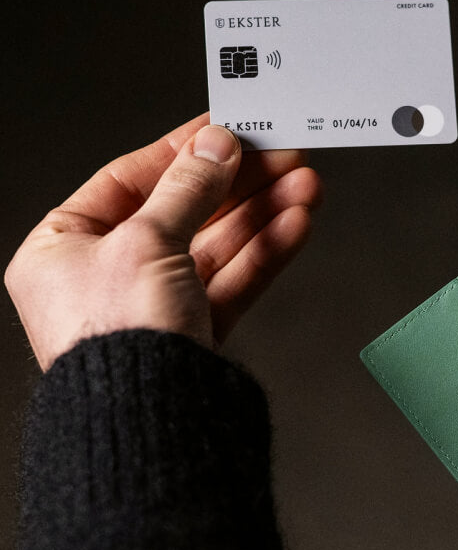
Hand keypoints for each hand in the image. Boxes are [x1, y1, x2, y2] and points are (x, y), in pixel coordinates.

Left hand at [5, 115, 321, 370]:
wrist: (146, 420)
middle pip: (184, 211)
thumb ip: (187, 188)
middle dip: (238, 184)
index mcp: (63, 247)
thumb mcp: (147, 239)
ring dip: (263, 213)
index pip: (128, 180)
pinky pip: (233, 280)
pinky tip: (295, 224)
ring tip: (302, 185)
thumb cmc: (116, 340)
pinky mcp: (194, 331)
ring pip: (217, 246)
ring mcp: (154, 305)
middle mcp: (106, 276)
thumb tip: (214, 147)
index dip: (180, 151)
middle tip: (278, 156)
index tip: (222, 129)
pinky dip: (266, 251)